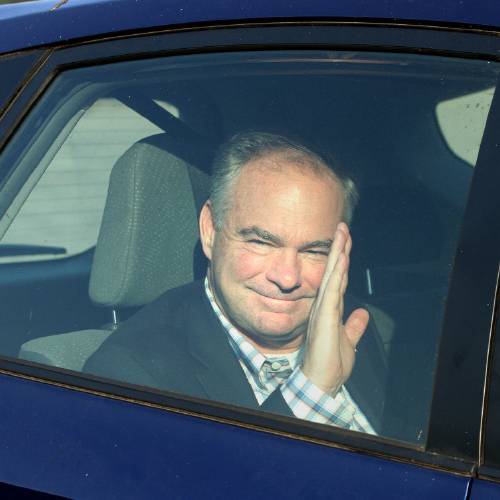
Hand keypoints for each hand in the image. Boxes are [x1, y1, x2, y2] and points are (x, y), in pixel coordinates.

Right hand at [301, 223, 368, 394]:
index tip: (346, 241)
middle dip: (339, 248)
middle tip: (343, 227)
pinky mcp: (324, 316)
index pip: (338, 279)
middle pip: (334, 271)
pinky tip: (341, 258)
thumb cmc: (330, 364)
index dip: (342, 259)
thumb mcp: (349, 341)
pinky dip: (336, 273)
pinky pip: (331, 290)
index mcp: (330, 309)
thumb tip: (362, 314)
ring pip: (332, 275)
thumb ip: (354, 326)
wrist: (321, 382)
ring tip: (342, 233)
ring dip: (338, 253)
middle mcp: (325, 305)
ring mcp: (323, 309)